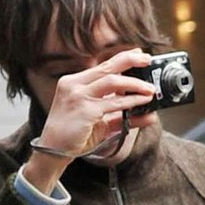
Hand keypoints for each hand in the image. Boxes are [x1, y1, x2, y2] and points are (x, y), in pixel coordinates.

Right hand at [36, 50, 156, 168]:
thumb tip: (150, 115)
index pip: (102, 66)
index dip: (122, 58)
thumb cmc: (75, 134)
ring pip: (112, 82)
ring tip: (150, 89)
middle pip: (107, 67)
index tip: (139, 54)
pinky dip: (130, 101)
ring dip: (134, 84)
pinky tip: (142, 101)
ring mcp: (78, 96)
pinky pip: (112, 102)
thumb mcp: (102, 122)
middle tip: (148, 60)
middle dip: (130, 60)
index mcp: (75, 82)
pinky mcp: (84, 110)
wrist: (54, 150)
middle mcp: (74, 85)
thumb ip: (123, 116)